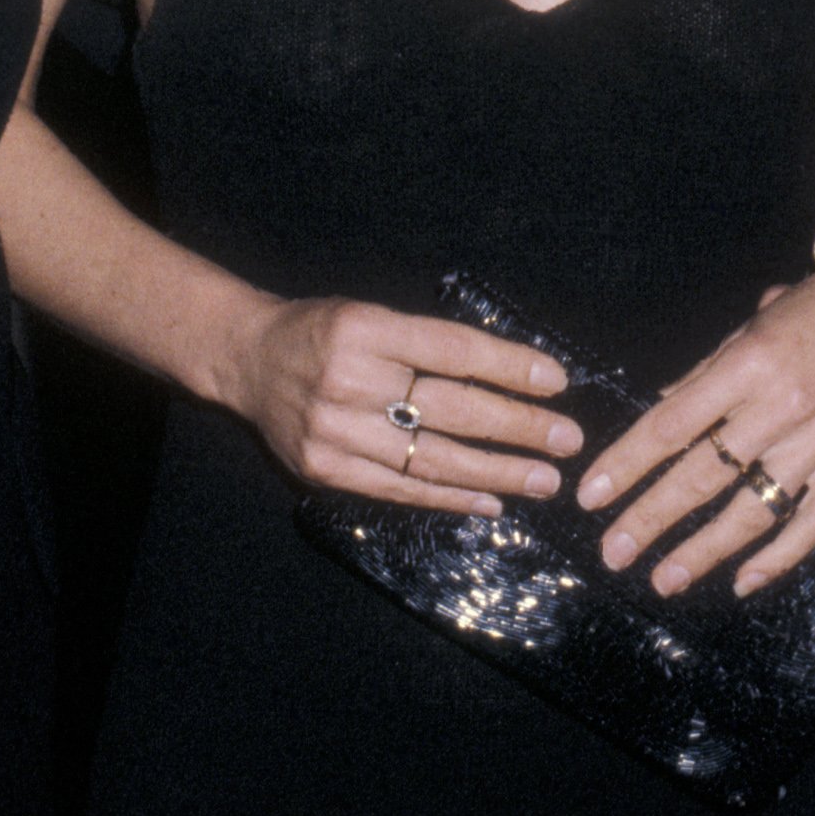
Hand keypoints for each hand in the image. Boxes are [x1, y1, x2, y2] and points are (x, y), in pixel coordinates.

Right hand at [232, 297, 580, 509]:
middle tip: (568, 440)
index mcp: (363, 328)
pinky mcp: (323, 469)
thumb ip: (427, 343)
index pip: (451, 350)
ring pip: (432, 457)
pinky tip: (491, 501)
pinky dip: (451, 497)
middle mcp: (347, 378)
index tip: (557, 381)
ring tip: (545, 479)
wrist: (246, 359)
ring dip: (498, 472)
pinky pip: (400, 488)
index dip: (509, 366)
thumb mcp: (369, 314)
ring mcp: (332, 429)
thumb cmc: (322, 331)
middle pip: (450, 407)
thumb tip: (513, 377)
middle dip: (518, 426)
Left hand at [576, 233, 814, 597]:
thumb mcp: (744, 330)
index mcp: (747, 366)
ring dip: (705, 551)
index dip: (628, 462)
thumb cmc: (805, 310)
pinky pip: (811, 522)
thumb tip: (655, 421)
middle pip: (706, 475)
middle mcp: (783, 407)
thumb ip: (699, 380)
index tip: (591, 495)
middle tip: (613, 552)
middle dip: (653, 518)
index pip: (673, 425)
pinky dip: (778, 558)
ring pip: (754, 509)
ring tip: (663, 579)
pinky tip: (741, 581)